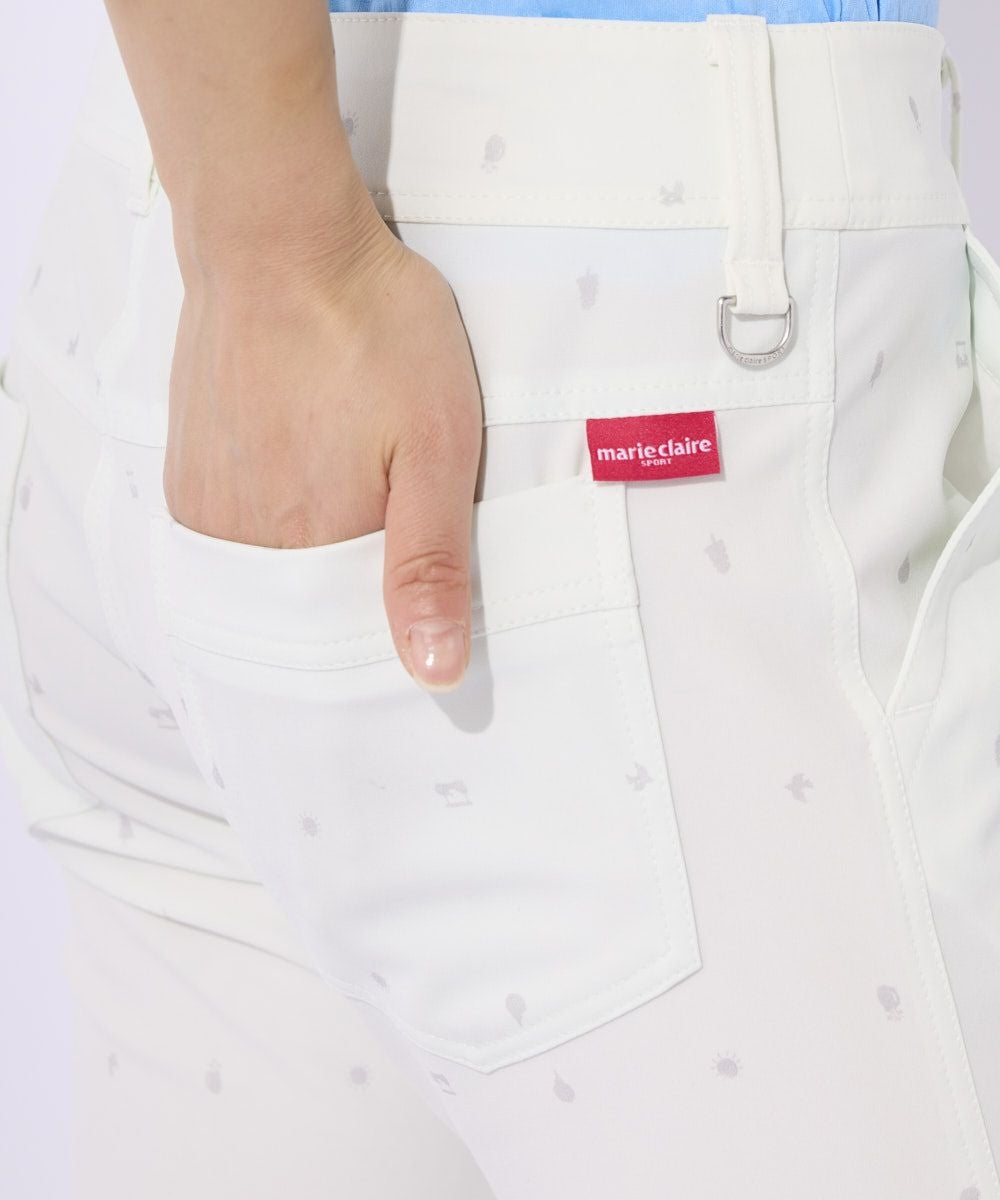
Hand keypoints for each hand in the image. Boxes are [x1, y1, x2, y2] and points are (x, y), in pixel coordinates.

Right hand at [163, 198, 483, 691]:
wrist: (280, 242)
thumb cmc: (372, 331)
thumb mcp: (437, 445)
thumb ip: (431, 564)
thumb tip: (433, 671)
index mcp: (313, 547)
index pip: (356, 633)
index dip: (394, 608)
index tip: (414, 559)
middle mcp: (245, 541)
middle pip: (310, 601)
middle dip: (354, 573)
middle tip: (380, 489)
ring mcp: (206, 505)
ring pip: (273, 564)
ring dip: (311, 541)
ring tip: (340, 469)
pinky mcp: (186, 472)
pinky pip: (234, 529)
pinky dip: (272, 515)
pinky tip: (299, 462)